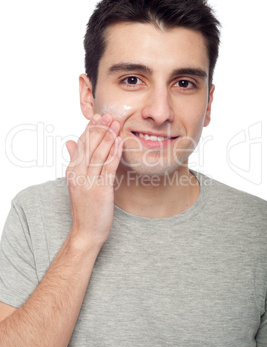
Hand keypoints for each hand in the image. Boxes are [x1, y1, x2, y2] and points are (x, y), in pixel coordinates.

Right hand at [65, 113, 122, 249]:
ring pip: (98, 154)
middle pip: (89, 146)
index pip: (80, 144)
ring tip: (116, 124)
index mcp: (71, 170)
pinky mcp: (101, 190)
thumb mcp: (75, 182)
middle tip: (109, 115)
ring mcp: (88, 182)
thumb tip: (69, 141)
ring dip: (108, 137)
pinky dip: (114, 153)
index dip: (89, 129)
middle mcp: (78, 174)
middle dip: (99, 129)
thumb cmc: (84, 206)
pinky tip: (119, 142)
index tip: (98, 116)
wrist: (86, 231)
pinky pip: (108, 168)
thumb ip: (74, 160)